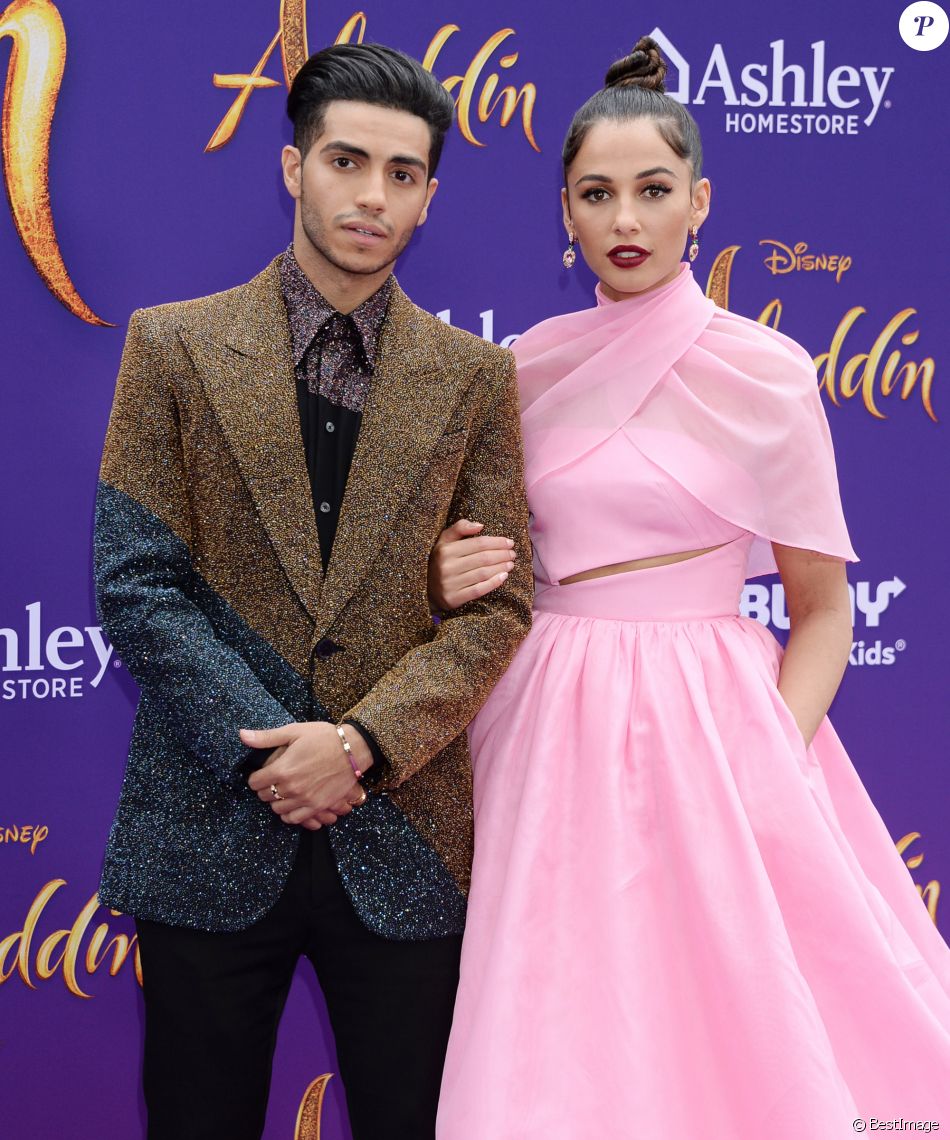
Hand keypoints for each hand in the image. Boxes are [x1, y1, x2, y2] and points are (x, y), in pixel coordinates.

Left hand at [241, 722, 364, 826]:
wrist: (353, 749)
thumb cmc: (324, 737)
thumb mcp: (294, 731)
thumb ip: (266, 737)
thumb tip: (242, 735)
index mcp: (282, 769)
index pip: (255, 782)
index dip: (257, 777)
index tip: (263, 773)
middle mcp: (291, 788)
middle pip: (265, 797)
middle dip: (266, 788)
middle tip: (274, 780)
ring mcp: (305, 799)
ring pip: (278, 810)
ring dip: (277, 801)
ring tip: (284, 792)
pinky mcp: (318, 806)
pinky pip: (294, 819)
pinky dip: (290, 814)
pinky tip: (293, 804)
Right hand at [428, 519, 515, 611]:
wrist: (424, 588)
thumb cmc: (438, 560)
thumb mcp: (443, 540)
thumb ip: (460, 528)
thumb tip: (480, 526)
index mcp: (445, 550)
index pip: (478, 544)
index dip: (497, 542)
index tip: (509, 542)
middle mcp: (447, 566)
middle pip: (483, 558)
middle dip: (502, 555)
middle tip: (513, 554)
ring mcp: (450, 584)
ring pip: (483, 573)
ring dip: (501, 568)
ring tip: (511, 564)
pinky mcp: (453, 598)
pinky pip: (478, 590)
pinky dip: (493, 583)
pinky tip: (503, 577)